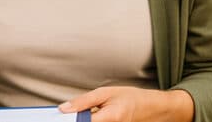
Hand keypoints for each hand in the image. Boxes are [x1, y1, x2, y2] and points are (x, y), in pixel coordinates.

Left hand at [58, 86, 192, 121]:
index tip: (58, 116)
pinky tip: (87, 117)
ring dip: (82, 121)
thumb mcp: (106, 93)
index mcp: (109, 118)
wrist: (152, 109)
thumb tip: (63, 109)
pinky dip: (89, 121)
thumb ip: (84, 101)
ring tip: (77, 115)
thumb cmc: (131, 98)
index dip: (69, 120)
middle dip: (75, 120)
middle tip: (66, 114)